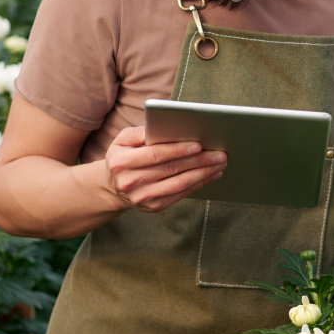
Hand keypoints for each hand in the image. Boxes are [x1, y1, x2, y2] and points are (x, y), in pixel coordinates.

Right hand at [101, 125, 226, 212]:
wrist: (113, 187)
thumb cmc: (123, 156)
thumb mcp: (122, 140)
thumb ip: (140, 132)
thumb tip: (163, 126)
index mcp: (122, 162)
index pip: (155, 154)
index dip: (178, 150)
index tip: (199, 144)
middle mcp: (131, 182)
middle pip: (171, 169)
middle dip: (198, 160)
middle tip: (219, 153)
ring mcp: (143, 197)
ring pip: (179, 184)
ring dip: (203, 174)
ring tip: (220, 163)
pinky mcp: (154, 207)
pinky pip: (181, 195)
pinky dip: (199, 184)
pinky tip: (212, 175)